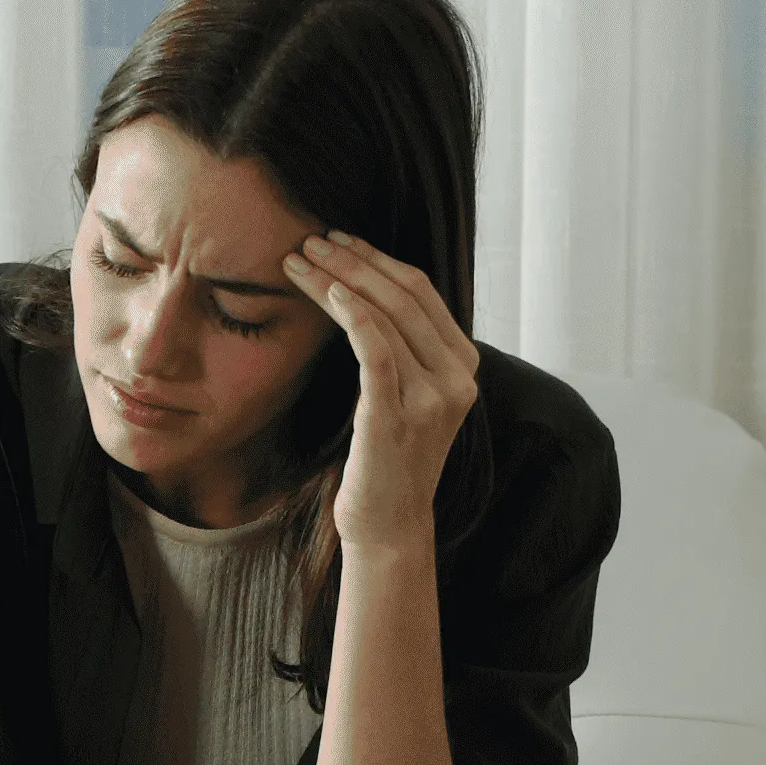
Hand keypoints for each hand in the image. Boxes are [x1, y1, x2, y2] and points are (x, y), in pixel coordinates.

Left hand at [283, 229, 480, 561]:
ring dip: (338, 279)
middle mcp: (458, 377)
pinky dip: (352, 313)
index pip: (422, 293)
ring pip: (385, 315)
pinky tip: (326, 291)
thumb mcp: (409, 397)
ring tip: (300, 259)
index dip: (377, 259)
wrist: (387, 525)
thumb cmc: (386, 460)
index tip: (338, 240)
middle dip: (353, 259)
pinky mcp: (398, 415)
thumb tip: (369, 293)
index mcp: (465, 365)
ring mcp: (432, 397)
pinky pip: (377, 349)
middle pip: (405, 295)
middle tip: (311, 238)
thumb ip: (407, 351)